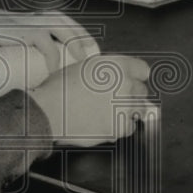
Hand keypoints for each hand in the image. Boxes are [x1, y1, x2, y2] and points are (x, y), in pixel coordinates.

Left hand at [0, 0, 100, 71]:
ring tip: (94, 53)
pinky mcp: (32, 19)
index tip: (55, 75)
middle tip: (88, 65)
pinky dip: (73, 29)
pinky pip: (58, 21)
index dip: (52, 56)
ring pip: (62, 22)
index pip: (41, 40)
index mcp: (13, 27)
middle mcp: (26, 19)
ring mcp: (30, 17)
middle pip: (59, 27)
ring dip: (80, 35)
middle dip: (77, 44)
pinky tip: (82, 43)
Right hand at [28, 55, 157, 146]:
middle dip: (131, 93)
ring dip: (129, 110)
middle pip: (142, 90)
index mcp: (115, 65)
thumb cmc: (59, 89)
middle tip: (116, 98)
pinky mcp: (120, 127)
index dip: (135, 75)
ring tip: (111, 111)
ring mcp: (124, 107)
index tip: (132, 80)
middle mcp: (124, 84)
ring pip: (140, 109)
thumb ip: (106, 69)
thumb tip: (117, 76)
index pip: (142, 70)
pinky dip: (122, 126)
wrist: (49, 112)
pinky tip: (108, 122)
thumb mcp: (84, 66)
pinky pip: (130, 127)